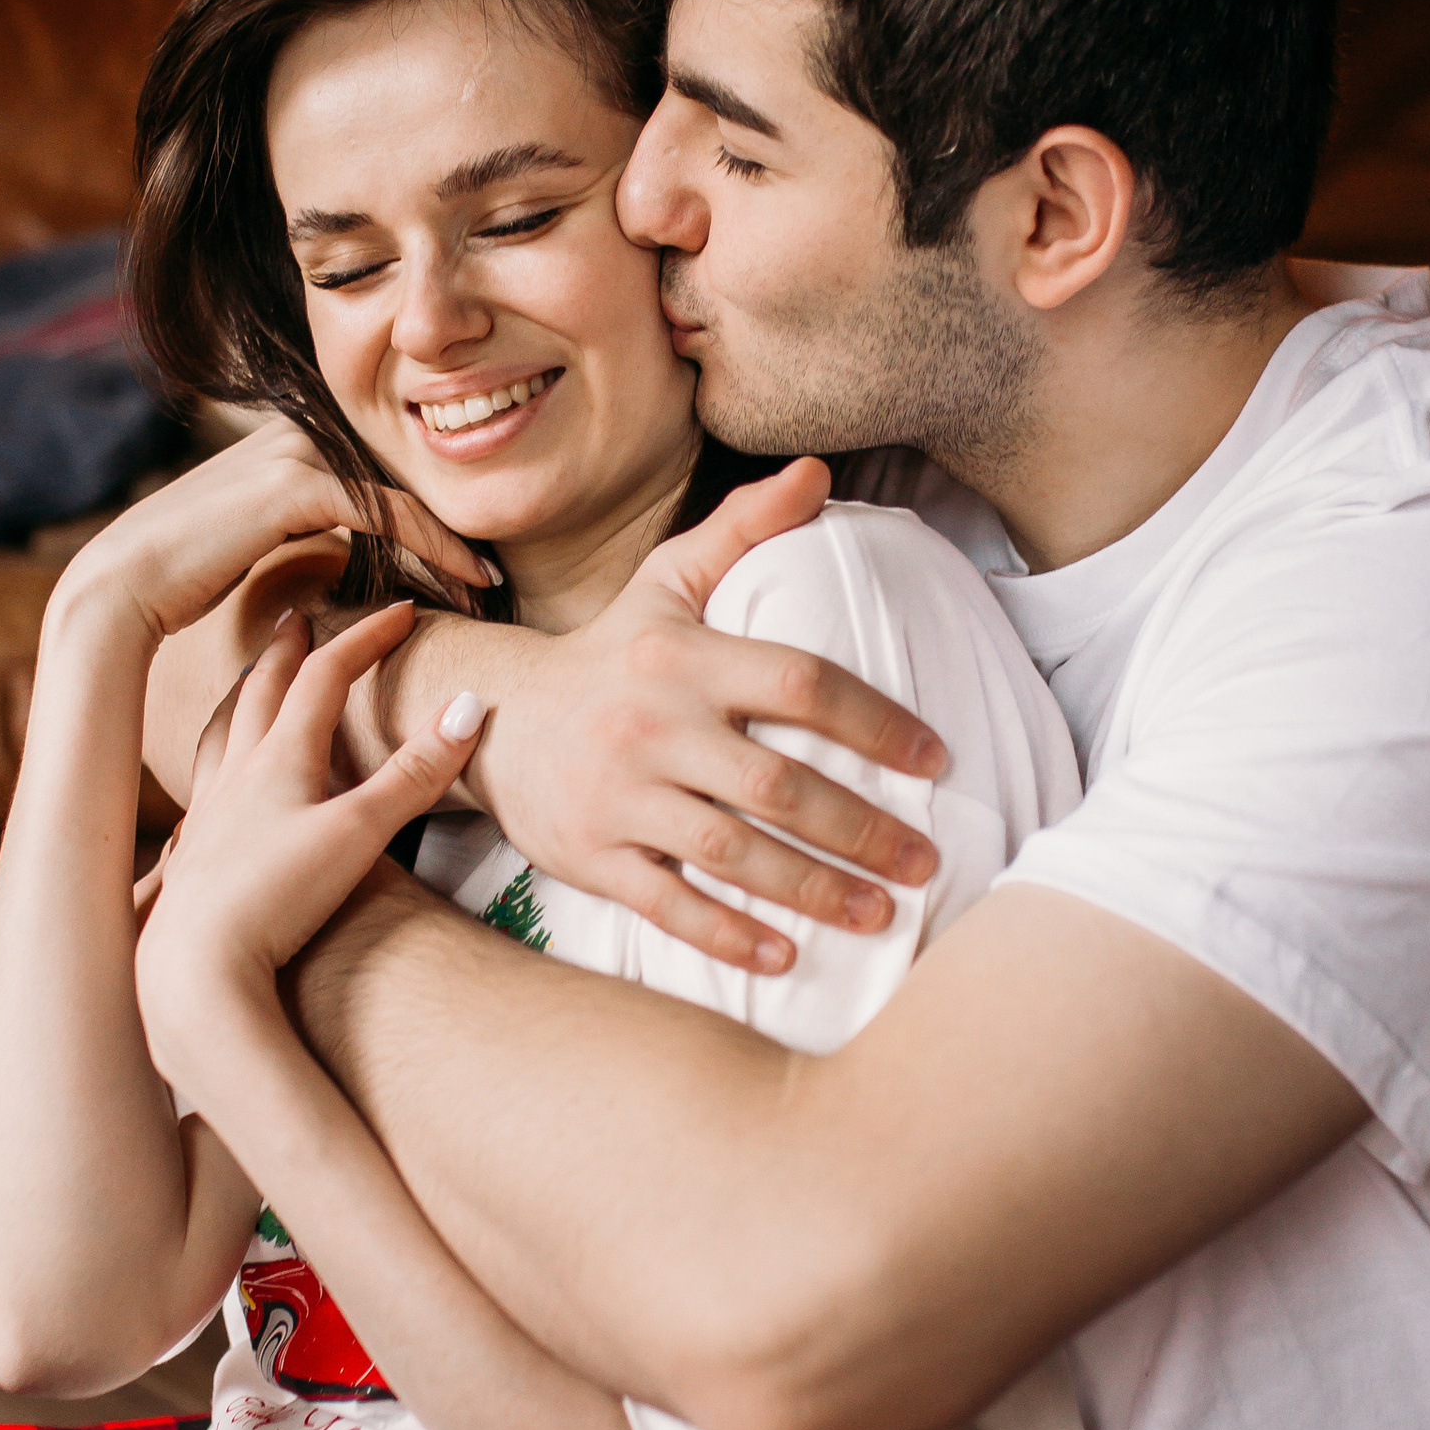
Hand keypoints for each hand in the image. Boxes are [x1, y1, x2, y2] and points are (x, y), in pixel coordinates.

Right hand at [56, 412, 489, 652]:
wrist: (124, 586)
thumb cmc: (186, 576)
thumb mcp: (261, 541)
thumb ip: (308, 531)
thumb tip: (350, 557)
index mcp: (290, 436)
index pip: (380, 462)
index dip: (429, 506)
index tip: (469, 558)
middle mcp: (297, 430)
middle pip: (399, 467)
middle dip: (451, 516)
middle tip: (495, 570)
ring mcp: (297, 452)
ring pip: (403, 487)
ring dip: (454, 536)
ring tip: (491, 582)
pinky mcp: (297, 486)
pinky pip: (389, 513)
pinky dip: (436, 545)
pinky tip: (471, 579)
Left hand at [137, 604, 481, 1090]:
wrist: (194, 967)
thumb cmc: (276, 897)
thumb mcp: (361, 832)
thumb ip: (415, 774)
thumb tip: (470, 705)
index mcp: (278, 757)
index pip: (326, 675)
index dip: (365, 637)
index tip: (401, 610)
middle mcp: (236, 774)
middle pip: (261, 690)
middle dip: (286, 650)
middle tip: (297, 618)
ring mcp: (208, 814)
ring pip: (222, 734)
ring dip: (241, 697)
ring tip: (248, 682)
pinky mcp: (193, 856)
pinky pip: (201, 788)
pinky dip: (212, 763)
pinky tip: (212, 785)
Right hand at [475, 458, 948, 974]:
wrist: (493, 717)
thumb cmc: (610, 651)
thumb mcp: (669, 582)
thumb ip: (744, 529)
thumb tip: (816, 472)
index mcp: (684, 658)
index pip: (800, 683)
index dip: (876, 722)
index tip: (936, 761)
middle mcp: (652, 725)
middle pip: (778, 783)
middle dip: (862, 830)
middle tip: (926, 862)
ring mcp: (620, 796)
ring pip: (732, 853)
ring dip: (814, 890)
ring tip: (880, 913)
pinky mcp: (591, 855)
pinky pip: (669, 904)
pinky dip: (728, 934)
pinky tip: (786, 956)